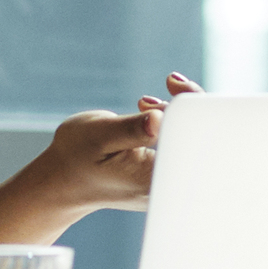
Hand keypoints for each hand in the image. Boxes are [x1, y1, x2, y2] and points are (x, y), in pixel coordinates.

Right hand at [14, 73, 203, 213]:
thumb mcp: (100, 136)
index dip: (195, 107)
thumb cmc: (76, 157)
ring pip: (195, 141)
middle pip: (205, 140)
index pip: (197, 141)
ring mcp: (169, 182)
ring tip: (146, 103)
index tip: (176, 86)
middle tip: (171, 83)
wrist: (62, 182)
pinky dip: (173, 122)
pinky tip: (151, 111)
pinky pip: (183, 145)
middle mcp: (169, 186)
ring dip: (180, 112)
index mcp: (157, 179)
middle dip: (191, 105)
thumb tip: (160, 119)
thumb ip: (132, 128)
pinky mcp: (165, 174)